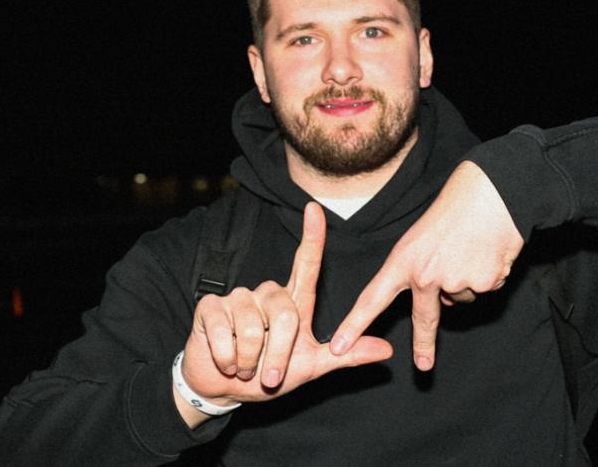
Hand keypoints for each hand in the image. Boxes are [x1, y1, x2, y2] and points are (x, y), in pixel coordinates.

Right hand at [179, 202, 392, 419]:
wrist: (224, 389)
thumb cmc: (268, 376)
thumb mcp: (311, 368)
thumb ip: (345, 357)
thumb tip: (387, 350)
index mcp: (292, 303)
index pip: (305, 265)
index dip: (311, 237)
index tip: (314, 208)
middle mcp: (266, 294)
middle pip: (285, 313)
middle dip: (279, 354)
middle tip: (270, 376)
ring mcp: (237, 298)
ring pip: (253, 328)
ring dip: (251, 360)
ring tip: (244, 367)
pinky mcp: (210, 307)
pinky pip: (225, 333)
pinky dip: (228, 357)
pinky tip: (225, 362)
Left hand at [329, 161, 523, 370]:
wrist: (491, 195)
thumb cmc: (454, 209)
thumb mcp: (421, 236)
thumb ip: (422, 271)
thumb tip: (444, 301)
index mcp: (404, 261)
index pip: (372, 298)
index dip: (354, 324)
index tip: (337, 347)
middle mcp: (427, 275)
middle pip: (425, 317)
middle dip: (424, 343)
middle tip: (422, 365)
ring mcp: (456, 281)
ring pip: (462, 296)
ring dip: (468, 279)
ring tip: (472, 247)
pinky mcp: (484, 283)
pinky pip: (485, 288)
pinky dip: (488, 274)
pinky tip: (488, 251)